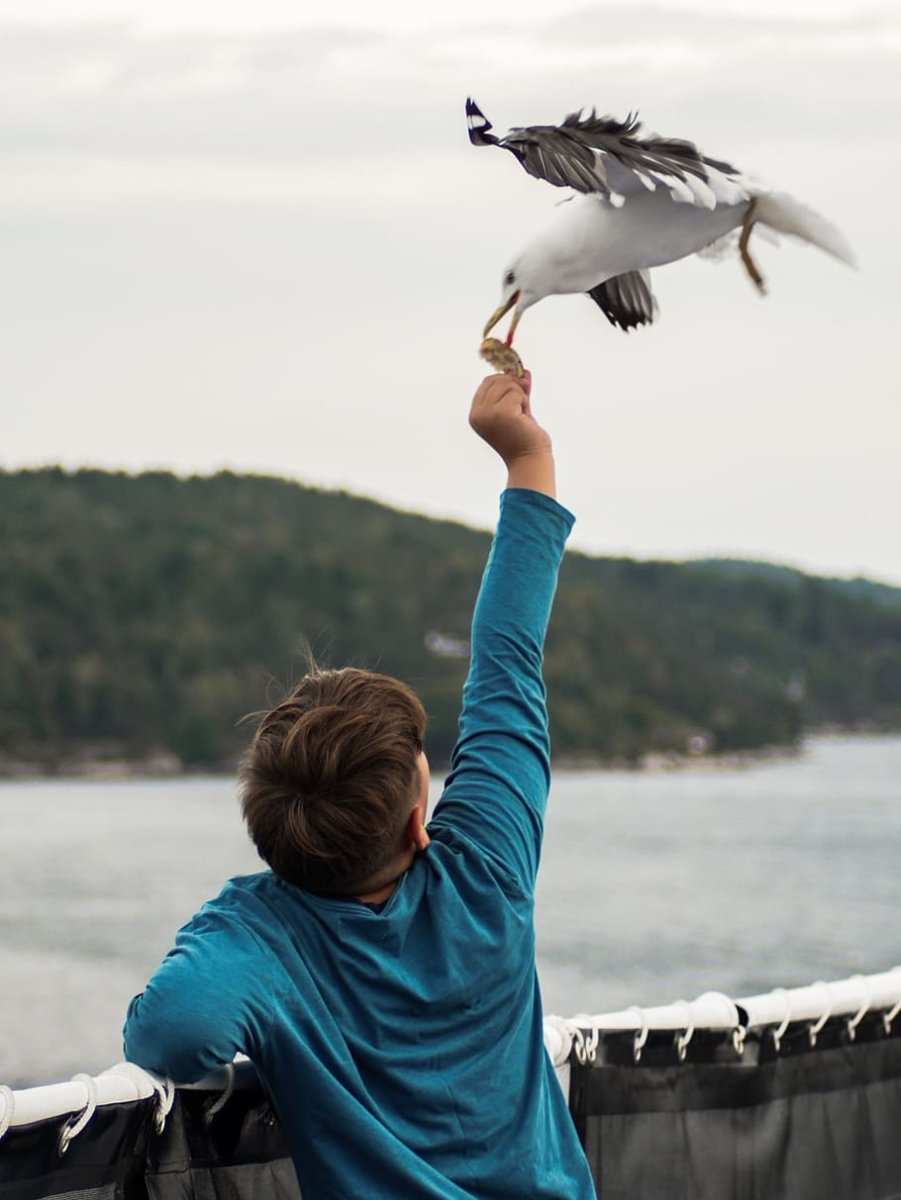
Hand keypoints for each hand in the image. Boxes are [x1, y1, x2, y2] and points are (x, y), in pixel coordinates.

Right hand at [469, 372, 555, 496]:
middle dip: (514, 386)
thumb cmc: (523, 438)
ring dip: (521, 396)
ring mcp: (489, 413)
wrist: (529, 459)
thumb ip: (518, 391)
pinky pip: (517, 393)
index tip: (519, 386)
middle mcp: (478, 414)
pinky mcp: (503, 413)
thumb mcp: (517, 409)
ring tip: (522, 415)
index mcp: (476, 414)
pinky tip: (525, 418)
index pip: (487, 382)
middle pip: (496, 380)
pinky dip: (525, 402)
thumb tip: (524, 371)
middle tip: (523, 404)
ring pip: (508, 384)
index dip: (504, 379)